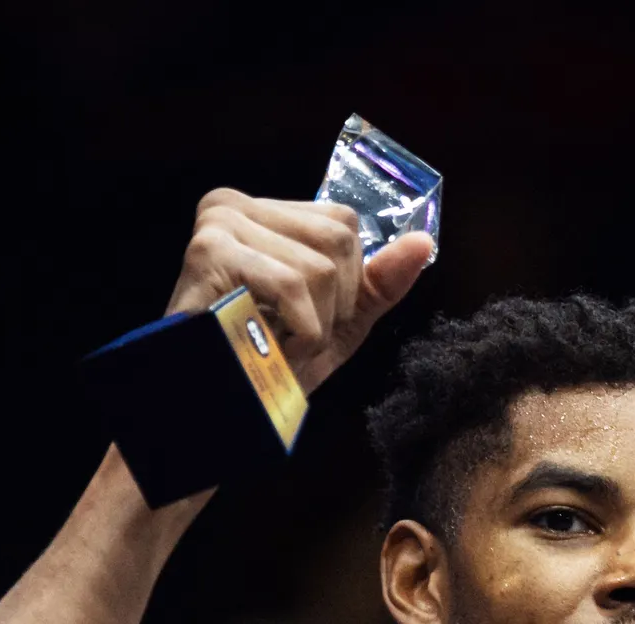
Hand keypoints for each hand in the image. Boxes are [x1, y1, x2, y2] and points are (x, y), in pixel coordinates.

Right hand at [166, 190, 434, 391]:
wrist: (212, 409)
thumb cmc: (265, 363)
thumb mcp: (336, 321)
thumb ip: (379, 282)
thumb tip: (425, 242)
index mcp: (261, 211)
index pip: (343, 223)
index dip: (347, 282)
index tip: (312, 319)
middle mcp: (233, 204)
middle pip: (337, 239)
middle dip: (333, 306)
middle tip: (294, 338)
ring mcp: (218, 223)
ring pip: (318, 267)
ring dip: (313, 326)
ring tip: (277, 346)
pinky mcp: (209, 251)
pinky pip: (292, 286)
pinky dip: (297, 331)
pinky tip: (268, 348)